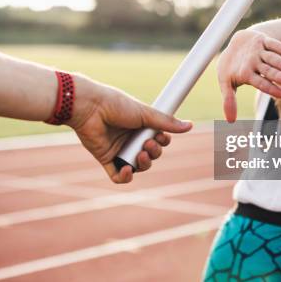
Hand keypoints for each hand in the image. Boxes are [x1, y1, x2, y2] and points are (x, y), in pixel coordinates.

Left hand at [66, 74, 192, 183]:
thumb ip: (166, 122)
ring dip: (143, 164)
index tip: (161, 136)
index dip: (162, 142)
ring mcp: (118, 150)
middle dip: (154, 153)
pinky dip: (125, 177)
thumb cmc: (116, 105)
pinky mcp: (106, 159)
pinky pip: (118, 176)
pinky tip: (127, 170)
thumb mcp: (145, 113)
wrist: (91, 107)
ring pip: (138, 167)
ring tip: (140, 154)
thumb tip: (190, 126)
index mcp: (140, 126)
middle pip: (150, 155)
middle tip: (148, 144)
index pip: (158, 140)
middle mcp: (130, 138)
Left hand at [217, 29, 280, 121]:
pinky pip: (273, 43)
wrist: (237, 43)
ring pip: (272, 57)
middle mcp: (252, 61)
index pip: (260, 82)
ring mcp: (258, 50)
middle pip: (267, 70)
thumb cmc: (232, 67)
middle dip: (278, 76)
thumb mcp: (226, 83)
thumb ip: (229, 101)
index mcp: (243, 73)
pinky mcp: (263, 40)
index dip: (271, 89)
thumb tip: (229, 121)